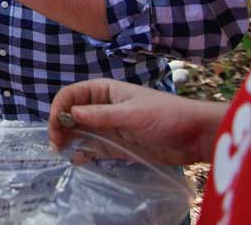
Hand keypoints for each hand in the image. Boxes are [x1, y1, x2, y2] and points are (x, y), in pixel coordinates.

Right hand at [49, 78, 226, 165]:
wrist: (195, 136)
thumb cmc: (166, 116)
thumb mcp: (132, 114)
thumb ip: (101, 115)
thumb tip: (71, 113)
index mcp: (104, 91)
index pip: (71, 95)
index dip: (59, 108)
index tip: (55, 127)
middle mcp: (102, 107)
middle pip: (71, 113)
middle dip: (59, 125)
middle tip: (55, 144)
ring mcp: (108, 127)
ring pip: (79, 131)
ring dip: (68, 139)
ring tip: (61, 152)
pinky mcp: (116, 146)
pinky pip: (93, 148)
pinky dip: (82, 153)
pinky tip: (76, 160)